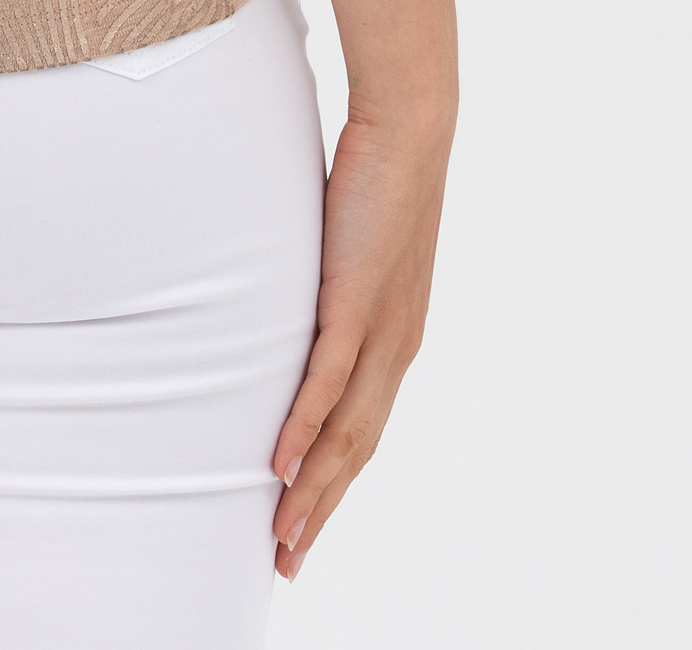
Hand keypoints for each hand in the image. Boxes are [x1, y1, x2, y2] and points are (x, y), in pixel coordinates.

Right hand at [270, 106, 451, 579]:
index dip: (333, 486)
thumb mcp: (348, 248)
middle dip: (320, 512)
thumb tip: (288, 296)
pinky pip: (327, 380)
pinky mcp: (358, 303)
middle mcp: (395, 349)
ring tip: (280, 534)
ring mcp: (380, 330)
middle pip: (355, 451)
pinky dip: (303, 428)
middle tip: (286, 562)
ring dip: (310, 491)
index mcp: (395, 340)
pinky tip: (281, 466)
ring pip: (344, 432)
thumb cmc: (376, 177)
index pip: (361, 431)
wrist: (410, 129)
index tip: (301, 526)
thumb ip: (328, 283)